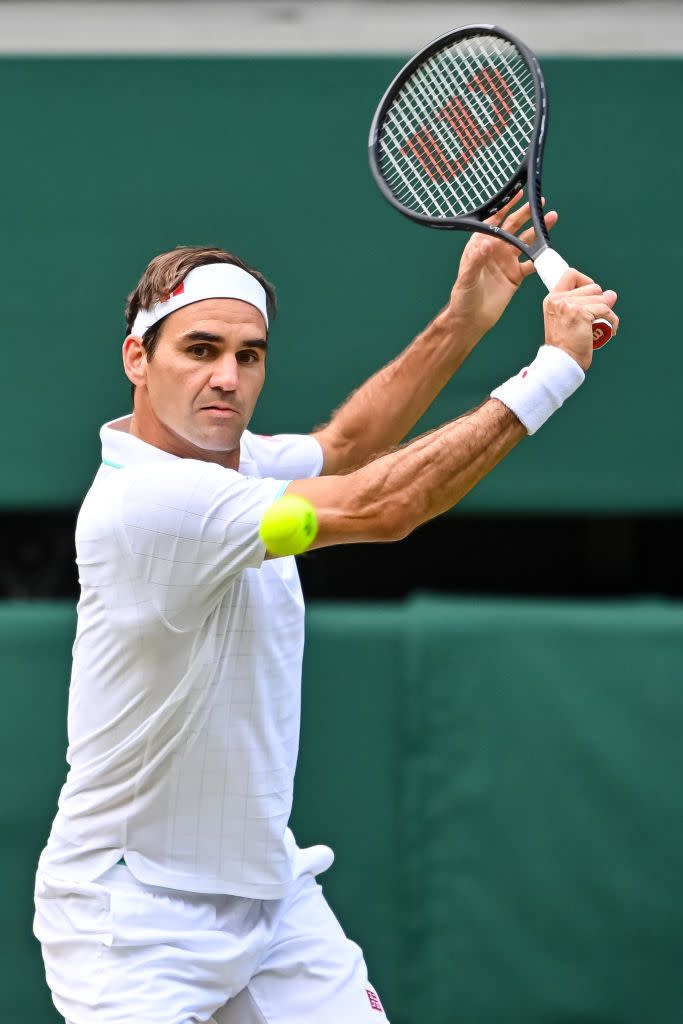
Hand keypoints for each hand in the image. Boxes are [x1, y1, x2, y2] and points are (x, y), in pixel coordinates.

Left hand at [446, 192, 557, 338]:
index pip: (495, 221)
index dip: (506, 207)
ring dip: (538, 231)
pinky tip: (550, 250)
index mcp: (481, 245)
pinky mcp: (516, 275)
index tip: (518, 194)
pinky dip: (541, 257)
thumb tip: (486, 242)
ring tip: (551, 218)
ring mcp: (507, 261)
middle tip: (541, 202)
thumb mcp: (467, 277)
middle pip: (514, 227)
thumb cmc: (463, 297)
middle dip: (527, 214)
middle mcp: (495, 250)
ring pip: (526, 242)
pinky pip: (531, 263)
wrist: (471, 319)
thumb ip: (476, 260)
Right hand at [543, 269, 618, 371]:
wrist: (561, 362)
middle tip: (598, 317)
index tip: (590, 296)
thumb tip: (612, 294)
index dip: (585, 281)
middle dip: (600, 300)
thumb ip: (586, 304)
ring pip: (601, 298)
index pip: (571, 274)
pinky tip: (611, 330)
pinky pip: (606, 310)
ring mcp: (569, 305)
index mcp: (552, 299)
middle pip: (592, 287)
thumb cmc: (566, 346)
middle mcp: (558, 299)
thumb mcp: (568, 320)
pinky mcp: (581, 313)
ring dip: (607, 312)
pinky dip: (613, 321)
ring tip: (603, 325)